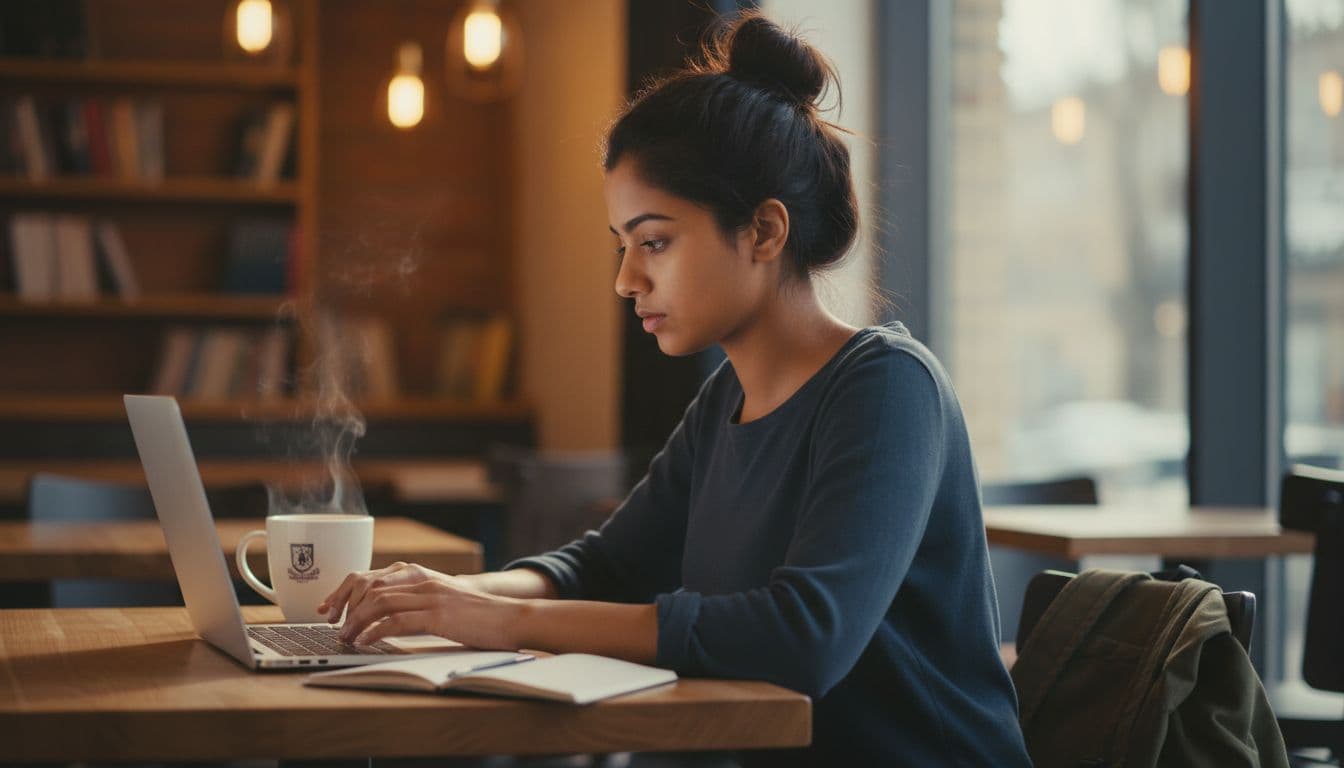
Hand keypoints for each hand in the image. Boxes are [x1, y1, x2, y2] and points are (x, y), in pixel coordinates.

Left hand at [322, 564, 519, 647]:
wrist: (509, 617)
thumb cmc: (477, 614)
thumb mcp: (441, 599)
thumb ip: (416, 600)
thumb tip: (385, 616)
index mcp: (420, 574)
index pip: (371, 576)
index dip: (345, 591)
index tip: (329, 608)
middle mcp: (422, 580)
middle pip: (369, 587)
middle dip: (345, 607)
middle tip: (334, 627)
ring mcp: (430, 596)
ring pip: (379, 602)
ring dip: (356, 622)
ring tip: (346, 638)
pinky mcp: (438, 615)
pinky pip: (397, 621)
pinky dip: (375, 632)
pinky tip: (366, 642)